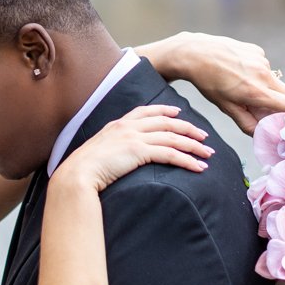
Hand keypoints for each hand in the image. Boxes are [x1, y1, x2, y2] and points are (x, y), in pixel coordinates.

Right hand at [53, 104, 214, 192]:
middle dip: (188, 128)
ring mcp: (133, 137)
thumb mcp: (97, 150)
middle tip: (204, 136)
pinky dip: (187, 160)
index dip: (166, 111)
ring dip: (193, 145)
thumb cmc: (83, 169)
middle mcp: (128, 126)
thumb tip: (117, 155)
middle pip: (166, 123)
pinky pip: (169, 153)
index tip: (179, 114)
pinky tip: (197, 167)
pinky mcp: (138, 151)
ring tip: (208, 154)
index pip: (146, 111)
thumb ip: (110, 147)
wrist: (76, 174)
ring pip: (172, 137)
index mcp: (118, 124)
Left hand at [155, 32, 284, 135]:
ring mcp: (261, 60)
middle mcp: (263, 74)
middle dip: (279, 101)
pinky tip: (239, 69)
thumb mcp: (226, 107)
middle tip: (262, 104)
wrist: (195, 53)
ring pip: (274, 79)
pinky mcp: (256, 50)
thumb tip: (261, 135)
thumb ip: (247, 123)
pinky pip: (264, 65)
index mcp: (256, 92)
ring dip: (266, 85)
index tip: (283, 117)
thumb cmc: (209, 83)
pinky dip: (257, 70)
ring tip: (242, 83)